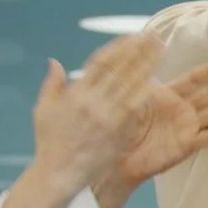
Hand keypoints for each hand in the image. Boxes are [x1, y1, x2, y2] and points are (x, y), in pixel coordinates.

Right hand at [29, 35, 160, 196]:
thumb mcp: (44, 110)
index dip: (119, 47)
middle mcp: (93, 101)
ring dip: (150, 64)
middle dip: (140, 50)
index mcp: (75, 93)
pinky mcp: (120, 130)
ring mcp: (108, 115)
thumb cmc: (51, 142)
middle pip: (121, 68)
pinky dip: (148, 90)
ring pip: (133, 83)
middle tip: (156, 36)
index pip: (101, 62)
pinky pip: (137, 105)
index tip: (133, 36)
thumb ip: (53, 85)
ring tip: (163, 50)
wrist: (60, 172)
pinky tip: (161, 78)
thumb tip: (54, 61)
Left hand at [115, 60, 207, 188]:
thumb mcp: (130, 95)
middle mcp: (181, 110)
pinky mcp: (185, 146)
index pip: (193, 80)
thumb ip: (144, 77)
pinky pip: (205, 139)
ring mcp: (185, 128)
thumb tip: (149, 55)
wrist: (113, 156)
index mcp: (167, 95)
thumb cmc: (118, 124)